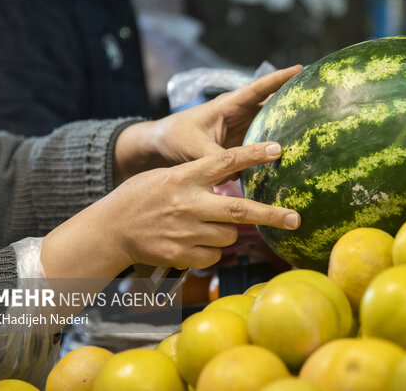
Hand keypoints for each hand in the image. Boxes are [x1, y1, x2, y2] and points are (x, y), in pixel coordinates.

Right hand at [41, 142, 299, 277]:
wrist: (111, 229)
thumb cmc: (141, 197)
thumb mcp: (166, 175)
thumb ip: (198, 177)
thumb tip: (233, 179)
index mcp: (184, 177)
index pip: (225, 161)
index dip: (254, 155)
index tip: (278, 149)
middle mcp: (188, 203)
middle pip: (240, 210)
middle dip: (271, 215)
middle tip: (295, 219)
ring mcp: (185, 231)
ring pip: (228, 236)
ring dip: (225, 232)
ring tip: (202, 226)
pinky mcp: (180, 255)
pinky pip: (213, 257)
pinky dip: (211, 252)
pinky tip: (192, 243)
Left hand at [113, 65, 302, 183]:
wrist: (161, 150)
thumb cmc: (174, 139)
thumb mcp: (194, 148)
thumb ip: (218, 158)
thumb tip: (243, 171)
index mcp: (228, 105)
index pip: (258, 88)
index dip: (279, 79)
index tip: (302, 70)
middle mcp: (239, 116)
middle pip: (272, 106)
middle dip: (293, 102)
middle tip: (319, 101)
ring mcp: (242, 132)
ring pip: (270, 128)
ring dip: (287, 129)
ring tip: (314, 131)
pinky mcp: (240, 149)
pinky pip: (262, 148)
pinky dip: (275, 153)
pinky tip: (292, 161)